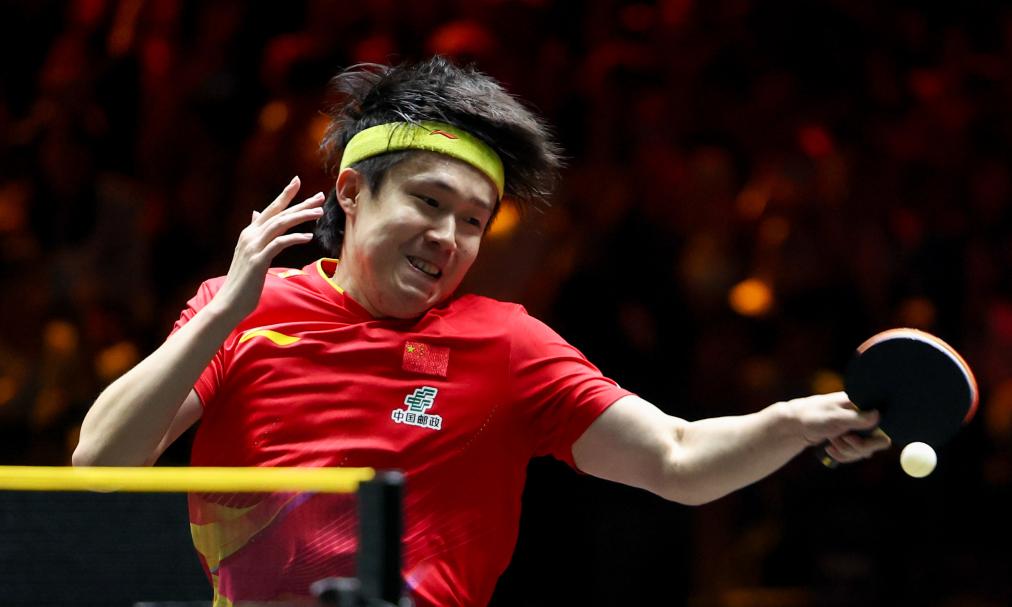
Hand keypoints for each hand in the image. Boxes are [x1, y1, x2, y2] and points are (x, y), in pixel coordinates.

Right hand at [212, 176, 323, 320]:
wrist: (229, 302)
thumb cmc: (243, 281)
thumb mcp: (249, 253)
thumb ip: (255, 234)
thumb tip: (256, 214)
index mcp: (249, 233)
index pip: (270, 209)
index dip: (284, 195)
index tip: (298, 181)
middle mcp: (250, 236)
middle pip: (278, 213)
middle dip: (300, 203)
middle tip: (319, 197)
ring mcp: (253, 247)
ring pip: (280, 224)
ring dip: (300, 216)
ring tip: (319, 213)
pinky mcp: (258, 260)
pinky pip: (278, 244)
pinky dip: (294, 238)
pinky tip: (308, 237)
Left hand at [784, 392, 890, 462]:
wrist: (796, 424)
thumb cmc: (812, 415)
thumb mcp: (833, 417)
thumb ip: (856, 418)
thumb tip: (878, 415)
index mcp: (863, 405)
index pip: (884, 425)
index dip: (871, 438)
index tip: (850, 438)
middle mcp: (865, 416)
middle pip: (878, 442)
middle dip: (856, 447)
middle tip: (839, 441)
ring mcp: (859, 429)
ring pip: (866, 451)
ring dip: (848, 451)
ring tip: (831, 442)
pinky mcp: (852, 439)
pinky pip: (856, 454)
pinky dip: (844, 455)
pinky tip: (831, 448)